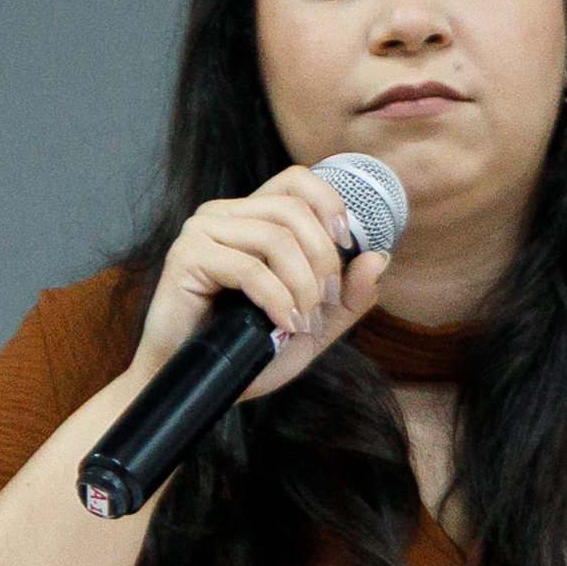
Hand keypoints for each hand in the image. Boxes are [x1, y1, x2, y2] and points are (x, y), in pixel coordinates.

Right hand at [133, 164, 390, 400]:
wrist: (200, 385)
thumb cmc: (249, 349)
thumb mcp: (314, 323)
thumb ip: (349, 294)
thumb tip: (380, 256)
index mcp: (252, 216)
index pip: (297, 180)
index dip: (330, 205)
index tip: (346, 244)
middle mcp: (224, 214)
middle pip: (294, 212)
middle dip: (323, 261)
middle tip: (325, 305)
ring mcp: (202, 231)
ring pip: (276, 239)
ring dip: (303, 285)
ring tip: (305, 322)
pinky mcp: (186, 256)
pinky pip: (249, 268)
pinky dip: (278, 299)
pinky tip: (285, 324)